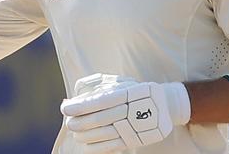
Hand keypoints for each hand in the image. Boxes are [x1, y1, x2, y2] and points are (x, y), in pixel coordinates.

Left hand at [60, 74, 190, 152]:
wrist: (163, 106)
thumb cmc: (132, 90)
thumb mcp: (117, 81)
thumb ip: (95, 85)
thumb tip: (75, 95)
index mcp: (126, 93)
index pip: (99, 101)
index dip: (81, 106)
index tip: (65, 108)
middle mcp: (130, 110)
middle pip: (100, 119)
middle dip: (81, 122)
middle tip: (69, 123)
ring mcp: (133, 127)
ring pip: (105, 134)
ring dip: (86, 135)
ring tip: (75, 133)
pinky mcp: (134, 140)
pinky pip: (112, 146)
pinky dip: (97, 146)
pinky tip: (86, 144)